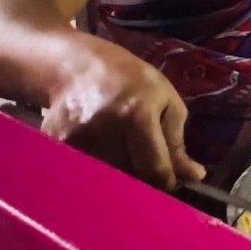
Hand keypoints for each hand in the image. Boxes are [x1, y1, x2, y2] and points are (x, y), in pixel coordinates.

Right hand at [43, 43, 205, 188]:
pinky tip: (99, 150)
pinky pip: (84, 173)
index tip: (168, 180)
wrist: (73, 66)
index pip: (154, 171)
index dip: (166, 183)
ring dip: (119, 176)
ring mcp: (75, 141)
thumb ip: (177, 141)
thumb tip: (194, 177)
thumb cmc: (128, 79)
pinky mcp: (55, 147)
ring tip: (120, 151)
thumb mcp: (165, 99)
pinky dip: (95, 170)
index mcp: (137, 117)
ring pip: (108, 180)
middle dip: (143, 179)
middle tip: (144, 162)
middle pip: (131, 180)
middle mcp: (104, 132)